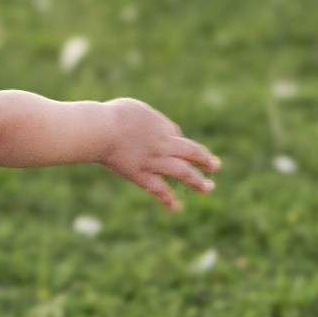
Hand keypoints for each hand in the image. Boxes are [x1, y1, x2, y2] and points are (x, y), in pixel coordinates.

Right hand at [100, 98, 218, 210]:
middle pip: (189, 151)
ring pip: (181, 172)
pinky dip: (167, 198)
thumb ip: (147, 118)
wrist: (101, 130)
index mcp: (161, 126)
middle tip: (216, 166)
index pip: (176, 134)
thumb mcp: (134, 109)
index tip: (174, 145)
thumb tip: (150, 125)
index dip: (176, 140)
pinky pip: (158, 189)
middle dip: (203, 159)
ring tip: (209, 188)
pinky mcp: (141, 175)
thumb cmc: (112, 116)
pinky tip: (176, 207)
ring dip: (197, 180)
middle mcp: (163, 144)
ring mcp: (154, 161)